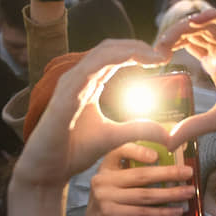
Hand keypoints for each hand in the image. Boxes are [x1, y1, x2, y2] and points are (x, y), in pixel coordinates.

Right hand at [7, 40, 169, 215]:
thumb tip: (167, 133)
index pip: (114, 56)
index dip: (138, 52)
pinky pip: (88, 69)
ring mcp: (69, 85)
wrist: (48, 169)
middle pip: (109, 48)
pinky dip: (110, 60)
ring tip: (153, 56)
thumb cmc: (73, 151)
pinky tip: (131, 61)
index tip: (163, 59)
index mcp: (89, 84)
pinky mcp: (64, 96)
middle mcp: (78, 78)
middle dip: (138, 45)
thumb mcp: (114, 138)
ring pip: (100, 53)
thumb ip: (138, 130)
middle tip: (163, 53)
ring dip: (129, 49)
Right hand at [79, 143, 193, 215]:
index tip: (159, 154)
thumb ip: (134, 178)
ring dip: (170, 194)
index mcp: (106, 169)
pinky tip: (176, 212)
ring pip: (145, 194)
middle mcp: (102, 180)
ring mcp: (104, 197)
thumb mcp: (117, 188)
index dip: (140, 150)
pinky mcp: (110, 214)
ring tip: (188, 193)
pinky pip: (142, 212)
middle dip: (168, 173)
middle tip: (188, 173)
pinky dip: (162, 212)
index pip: (121, 151)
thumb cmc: (112, 210)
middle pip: (141, 174)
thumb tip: (172, 170)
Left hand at [155, 8, 215, 162]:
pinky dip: (214, 15)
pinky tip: (196, 22)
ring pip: (209, 21)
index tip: (154, 59)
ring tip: (171, 36)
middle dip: (173, 34)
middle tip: (157, 48)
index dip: (169, 45)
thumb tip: (167, 141)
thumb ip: (193, 126)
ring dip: (188, 24)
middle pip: (194, 30)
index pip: (188, 43)